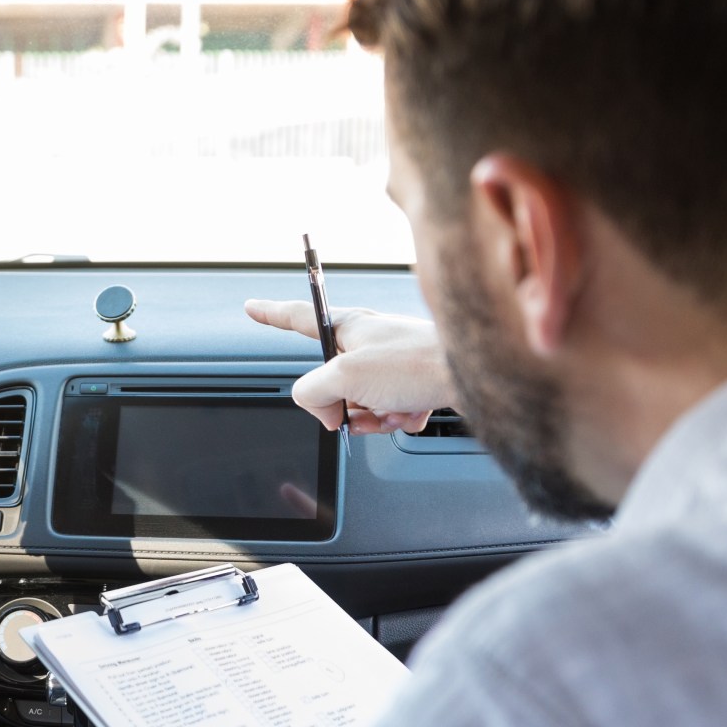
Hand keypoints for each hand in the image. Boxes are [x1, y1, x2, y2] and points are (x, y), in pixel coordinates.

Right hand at [245, 299, 453, 433]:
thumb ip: (314, 392)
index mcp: (347, 327)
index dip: (270, 314)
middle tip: (358, 409)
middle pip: (332, 382)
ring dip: (373, 417)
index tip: (252, 307)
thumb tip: (322, 410)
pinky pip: (389, 411)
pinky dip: (398, 419)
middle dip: (343, 406)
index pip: (297, 318)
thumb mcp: (347, 377)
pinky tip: (413, 412)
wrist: (473, 375)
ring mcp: (391, 363)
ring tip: (394, 411)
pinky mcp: (413, 382)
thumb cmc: (417, 363)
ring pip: (360, 403)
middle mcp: (368, 342)